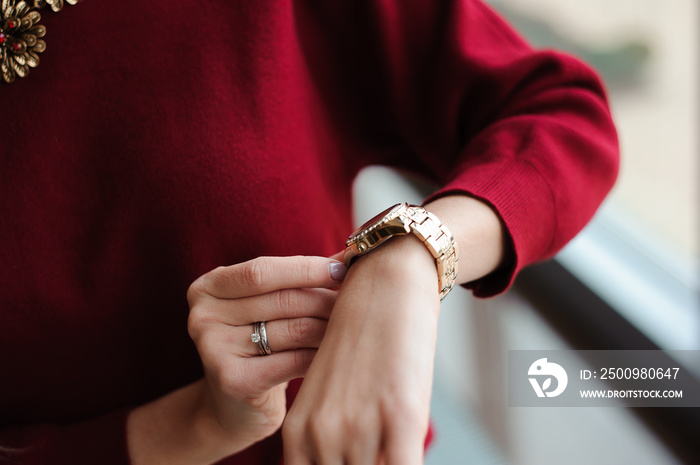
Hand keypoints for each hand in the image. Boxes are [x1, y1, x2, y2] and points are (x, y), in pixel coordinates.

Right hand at [127, 256, 346, 464]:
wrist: (233, 408)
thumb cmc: (259, 345)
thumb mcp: (266, 306)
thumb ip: (297, 279)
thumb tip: (347, 256)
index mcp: (207, 287)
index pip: (263, 270)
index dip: (306, 268)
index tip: (342, 269)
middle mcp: (202, 317)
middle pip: (283, 299)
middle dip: (326, 299)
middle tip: (358, 300)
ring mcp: (214, 350)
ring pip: (294, 329)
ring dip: (331, 327)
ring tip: (353, 325)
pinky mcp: (234, 382)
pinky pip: (295, 361)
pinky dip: (322, 356)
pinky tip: (338, 354)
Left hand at [283, 237, 439, 464]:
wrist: (385, 282)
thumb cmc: (362, 338)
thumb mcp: (331, 392)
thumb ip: (328, 436)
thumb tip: (342, 457)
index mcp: (300, 431)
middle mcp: (323, 434)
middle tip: (372, 457)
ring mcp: (361, 426)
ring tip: (392, 447)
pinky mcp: (401, 415)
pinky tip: (409, 457)